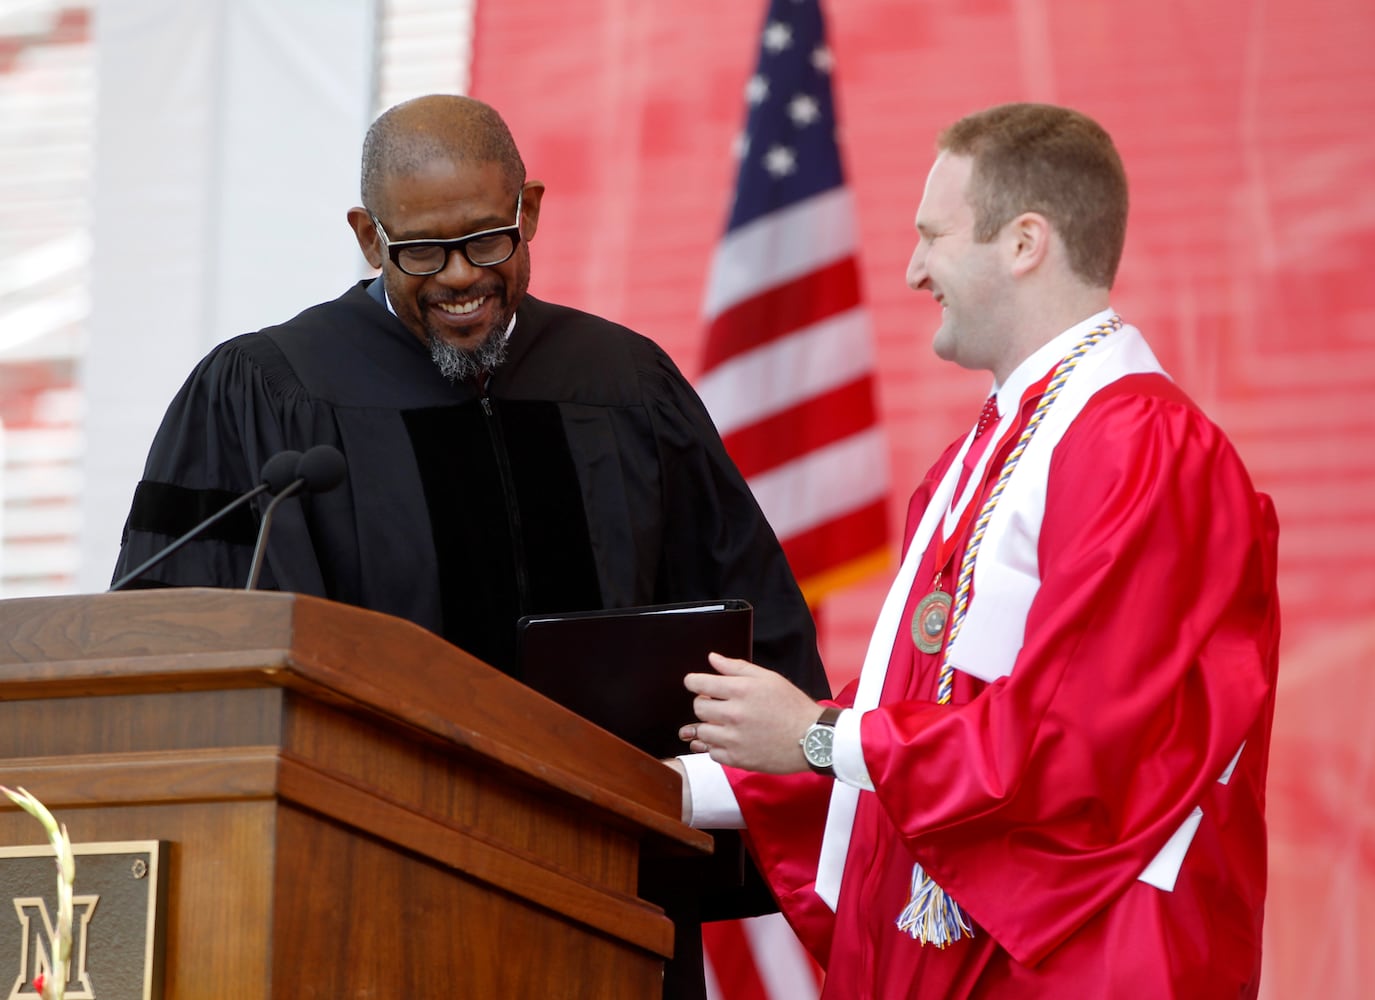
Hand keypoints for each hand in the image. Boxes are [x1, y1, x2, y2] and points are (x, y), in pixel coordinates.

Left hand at [679, 652, 821, 773]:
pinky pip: (712, 753)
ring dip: (708, 726)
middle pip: (698, 708)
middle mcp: (734, 715)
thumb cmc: (793, 707)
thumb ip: (736, 667)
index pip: (700, 684)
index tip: (694, 683)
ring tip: (722, 724)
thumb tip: (713, 658)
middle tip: (716, 704)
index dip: (693, 681)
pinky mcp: (738, 759)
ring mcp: (734, 739)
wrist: (812, 738)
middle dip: (704, 703)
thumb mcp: (768, 678)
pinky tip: (728, 740)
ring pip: (701, 732)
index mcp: (741, 690)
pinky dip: (716, 747)